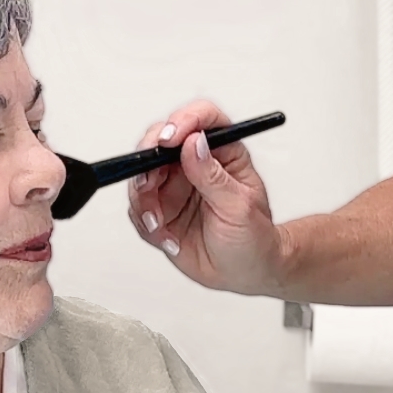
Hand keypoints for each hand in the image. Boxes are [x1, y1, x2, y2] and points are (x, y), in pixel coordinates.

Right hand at [125, 100, 288, 295]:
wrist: (245, 272)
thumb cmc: (254, 237)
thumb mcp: (239, 207)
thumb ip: (213, 176)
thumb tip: (194, 143)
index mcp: (223, 152)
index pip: (202, 120)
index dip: (182, 122)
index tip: (169, 140)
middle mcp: (195, 163)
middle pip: (160, 141)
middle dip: (147, 160)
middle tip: (147, 183)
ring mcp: (175, 184)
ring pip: (141, 174)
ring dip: (143, 199)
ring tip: (159, 224)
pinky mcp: (160, 207)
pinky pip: (138, 206)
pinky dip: (145, 222)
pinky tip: (167, 238)